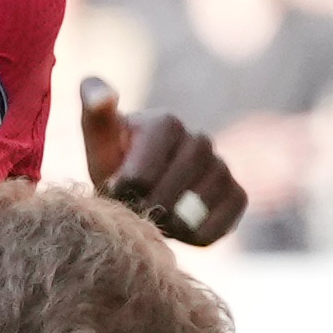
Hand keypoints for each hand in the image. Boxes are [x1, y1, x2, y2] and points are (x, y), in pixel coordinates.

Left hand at [80, 76, 245, 246]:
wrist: (141, 189)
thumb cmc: (115, 161)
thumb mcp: (98, 139)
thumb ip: (94, 112)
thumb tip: (103, 97)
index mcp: (166, 122)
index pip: (143, 174)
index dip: (125, 191)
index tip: (115, 190)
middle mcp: (201, 140)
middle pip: (172, 192)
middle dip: (146, 208)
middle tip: (133, 211)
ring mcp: (222, 167)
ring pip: (196, 209)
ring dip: (168, 224)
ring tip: (152, 217)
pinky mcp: (237, 195)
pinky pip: (220, 225)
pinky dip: (195, 236)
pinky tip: (177, 228)